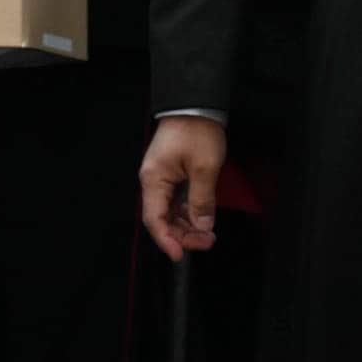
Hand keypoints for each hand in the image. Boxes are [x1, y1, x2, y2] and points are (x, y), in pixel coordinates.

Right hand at [138, 115, 226, 260]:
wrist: (195, 106)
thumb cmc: (196, 131)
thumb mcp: (205, 168)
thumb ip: (202, 200)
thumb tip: (202, 225)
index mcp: (154, 180)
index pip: (154, 219)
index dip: (166, 240)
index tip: (179, 255)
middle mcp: (153, 181)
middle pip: (162, 218)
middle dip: (182, 234)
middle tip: (207, 242)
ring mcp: (162, 178)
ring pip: (170, 211)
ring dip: (187, 225)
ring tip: (208, 234)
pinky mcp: (171, 174)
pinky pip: (176, 201)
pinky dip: (188, 212)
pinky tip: (202, 218)